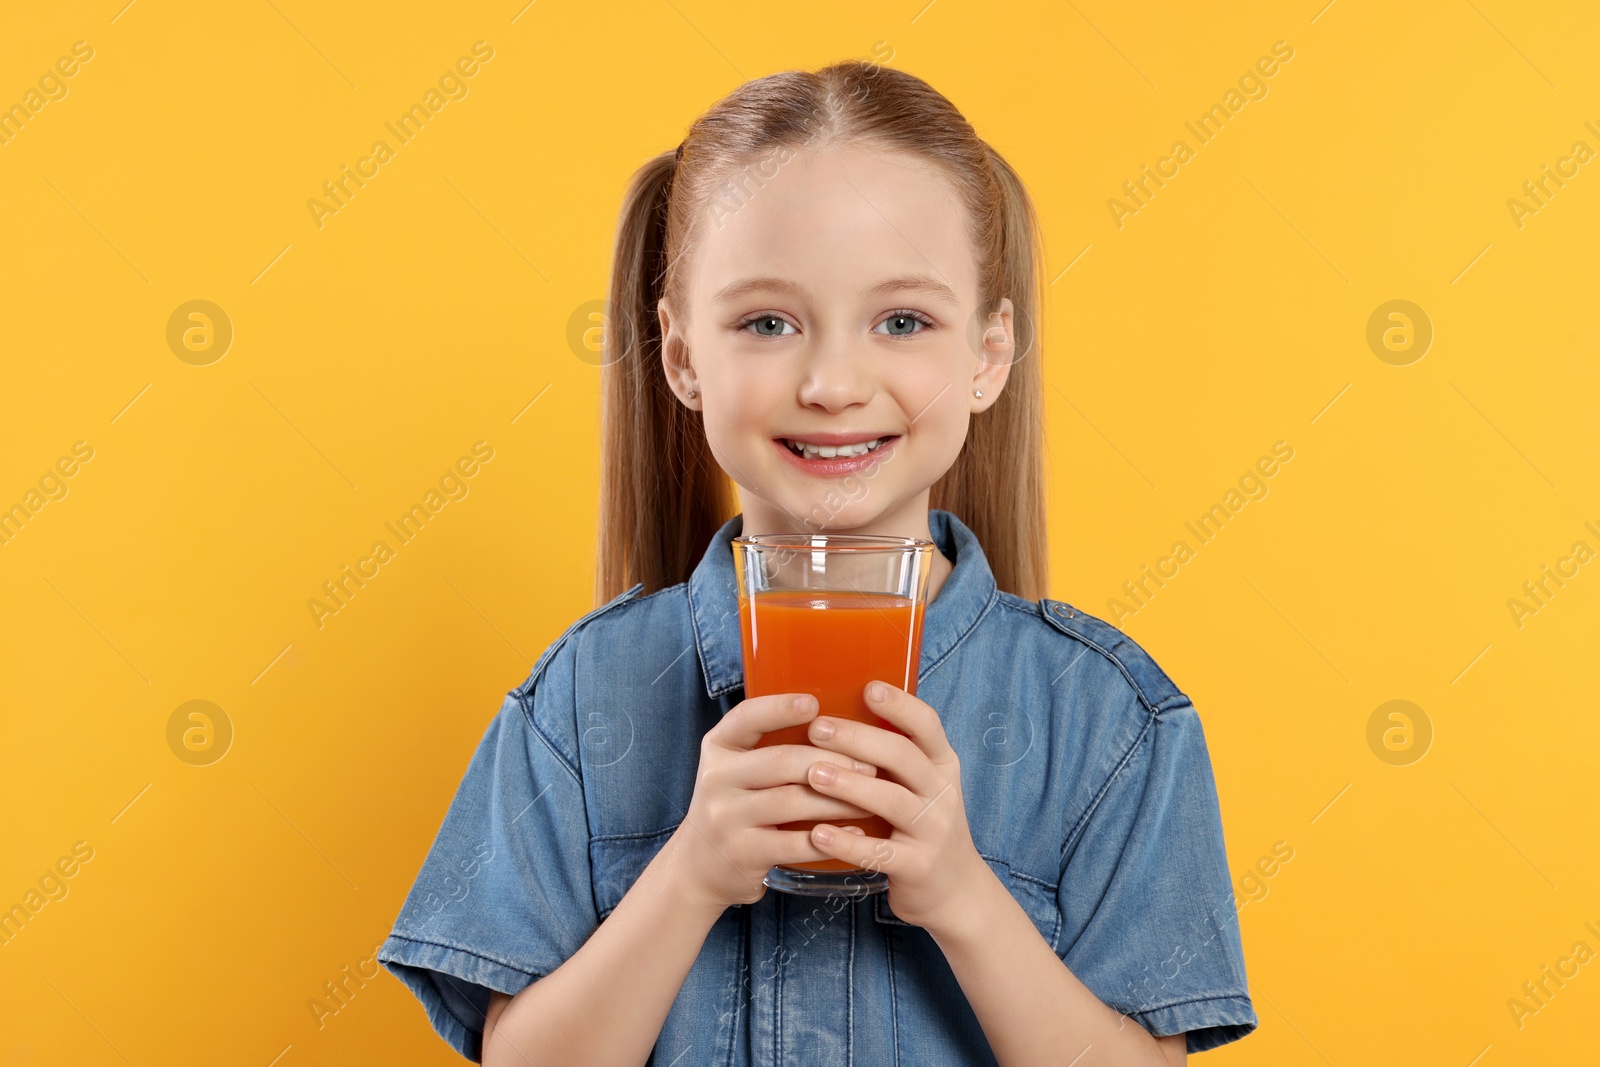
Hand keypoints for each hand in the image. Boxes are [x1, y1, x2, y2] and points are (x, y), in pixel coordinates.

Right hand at [666, 693, 881, 910]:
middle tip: (870, 765)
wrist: (698, 867)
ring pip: (793, 802)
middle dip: (832, 761)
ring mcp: (727, 819)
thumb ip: (768, 746)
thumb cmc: (735, 806)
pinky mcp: (743, 854)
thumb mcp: (736, 769)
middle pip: (781, 762)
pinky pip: (795, 844)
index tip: (814, 704)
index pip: (746, 718)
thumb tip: (838, 723)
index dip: (779, 708)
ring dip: (839, 799)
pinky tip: (856, 832)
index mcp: (718, 748)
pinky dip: (831, 837)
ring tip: (870, 797)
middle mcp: (716, 779)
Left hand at [801, 681, 990, 932]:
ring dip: (850, 786)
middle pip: (903, 757)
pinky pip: (880, 852)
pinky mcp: (918, 867)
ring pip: (892, 801)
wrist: (957, 892)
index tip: (868, 687)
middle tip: (817, 728)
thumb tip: (841, 712)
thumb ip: (894, 756)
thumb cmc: (924, 827)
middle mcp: (942, 793)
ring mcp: (933, 831)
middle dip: (859, 739)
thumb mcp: (923, 786)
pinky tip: (818, 834)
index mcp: (942, 765)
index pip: (927, 725)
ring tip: (813, 774)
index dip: (899, 705)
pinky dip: (848, 843)